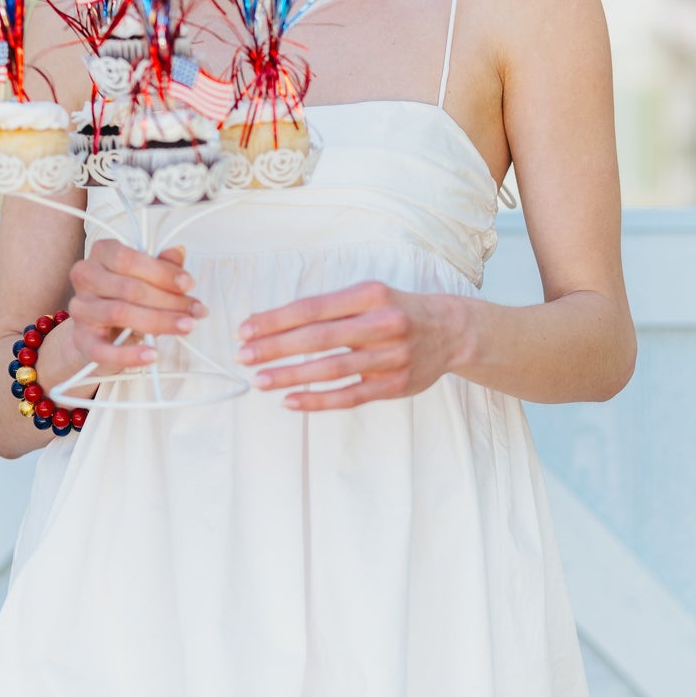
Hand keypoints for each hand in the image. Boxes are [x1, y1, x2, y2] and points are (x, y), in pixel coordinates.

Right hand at [47, 240, 207, 382]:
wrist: (99, 331)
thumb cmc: (124, 297)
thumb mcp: (144, 277)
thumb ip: (161, 265)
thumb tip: (177, 253)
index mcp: (101, 253)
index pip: (128, 258)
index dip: (161, 272)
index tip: (187, 284)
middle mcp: (86, 277)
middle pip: (128, 287)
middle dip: (168, 300)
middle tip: (194, 310)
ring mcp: (80, 309)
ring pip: (120, 313)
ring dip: (158, 322)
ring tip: (185, 327)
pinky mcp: (81, 340)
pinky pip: (104, 350)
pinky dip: (130, 355)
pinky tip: (152, 354)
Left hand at [236, 280, 476, 410]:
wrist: (452, 331)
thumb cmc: (398, 310)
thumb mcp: (369, 295)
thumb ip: (329, 309)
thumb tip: (273, 322)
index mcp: (371, 295)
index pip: (313, 308)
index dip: (276, 320)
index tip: (246, 329)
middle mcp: (382, 324)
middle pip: (319, 339)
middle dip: (275, 348)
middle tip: (243, 356)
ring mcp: (390, 358)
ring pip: (331, 370)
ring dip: (291, 376)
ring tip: (259, 380)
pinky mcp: (394, 385)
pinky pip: (350, 396)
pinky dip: (318, 401)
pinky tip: (291, 402)